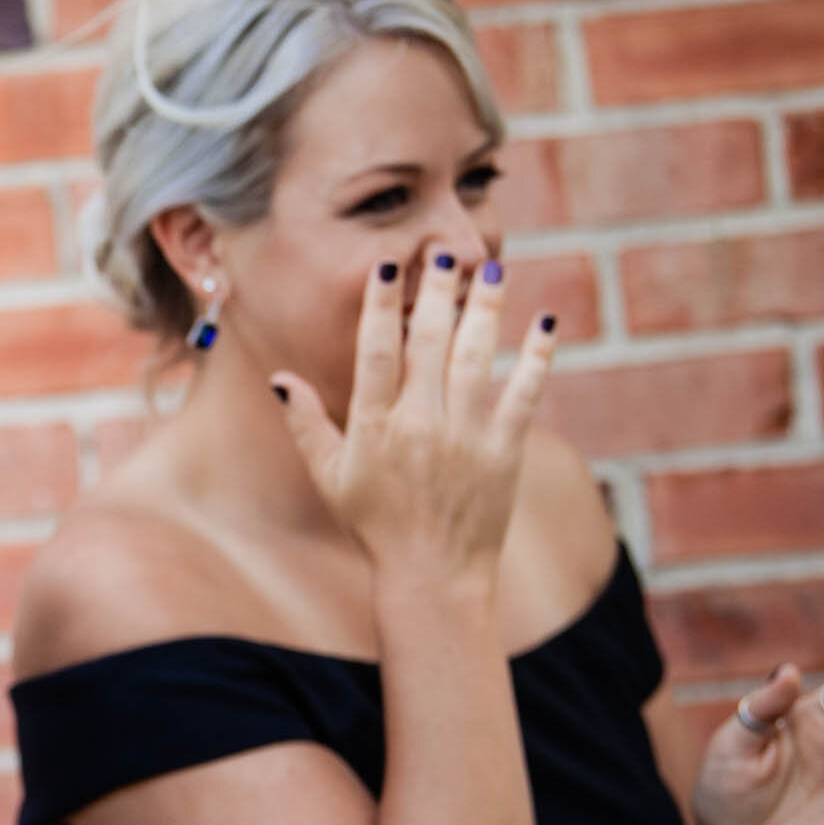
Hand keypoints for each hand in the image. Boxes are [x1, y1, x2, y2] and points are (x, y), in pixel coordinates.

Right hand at [274, 248, 556, 580]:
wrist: (431, 574)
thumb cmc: (374, 524)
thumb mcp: (330, 476)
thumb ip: (306, 423)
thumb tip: (279, 378)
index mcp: (373, 427)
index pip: (375, 353)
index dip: (380, 307)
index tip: (388, 267)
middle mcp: (419, 424)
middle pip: (429, 342)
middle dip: (438, 290)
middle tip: (445, 249)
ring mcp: (464, 436)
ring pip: (476, 356)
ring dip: (486, 308)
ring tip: (492, 267)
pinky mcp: (503, 450)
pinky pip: (523, 394)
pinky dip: (536, 359)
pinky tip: (544, 326)